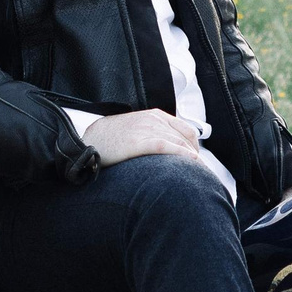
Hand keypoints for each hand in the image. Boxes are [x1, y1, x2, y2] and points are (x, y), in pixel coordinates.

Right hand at [83, 109, 208, 167]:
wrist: (91, 141)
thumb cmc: (112, 139)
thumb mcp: (136, 129)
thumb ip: (153, 133)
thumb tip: (169, 149)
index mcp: (155, 116)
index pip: (186, 130)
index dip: (195, 147)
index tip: (197, 162)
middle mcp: (154, 120)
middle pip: (185, 138)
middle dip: (196, 155)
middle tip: (201, 173)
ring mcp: (147, 129)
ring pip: (179, 143)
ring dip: (192, 159)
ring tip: (199, 175)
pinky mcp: (140, 141)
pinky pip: (168, 147)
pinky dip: (182, 155)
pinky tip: (191, 163)